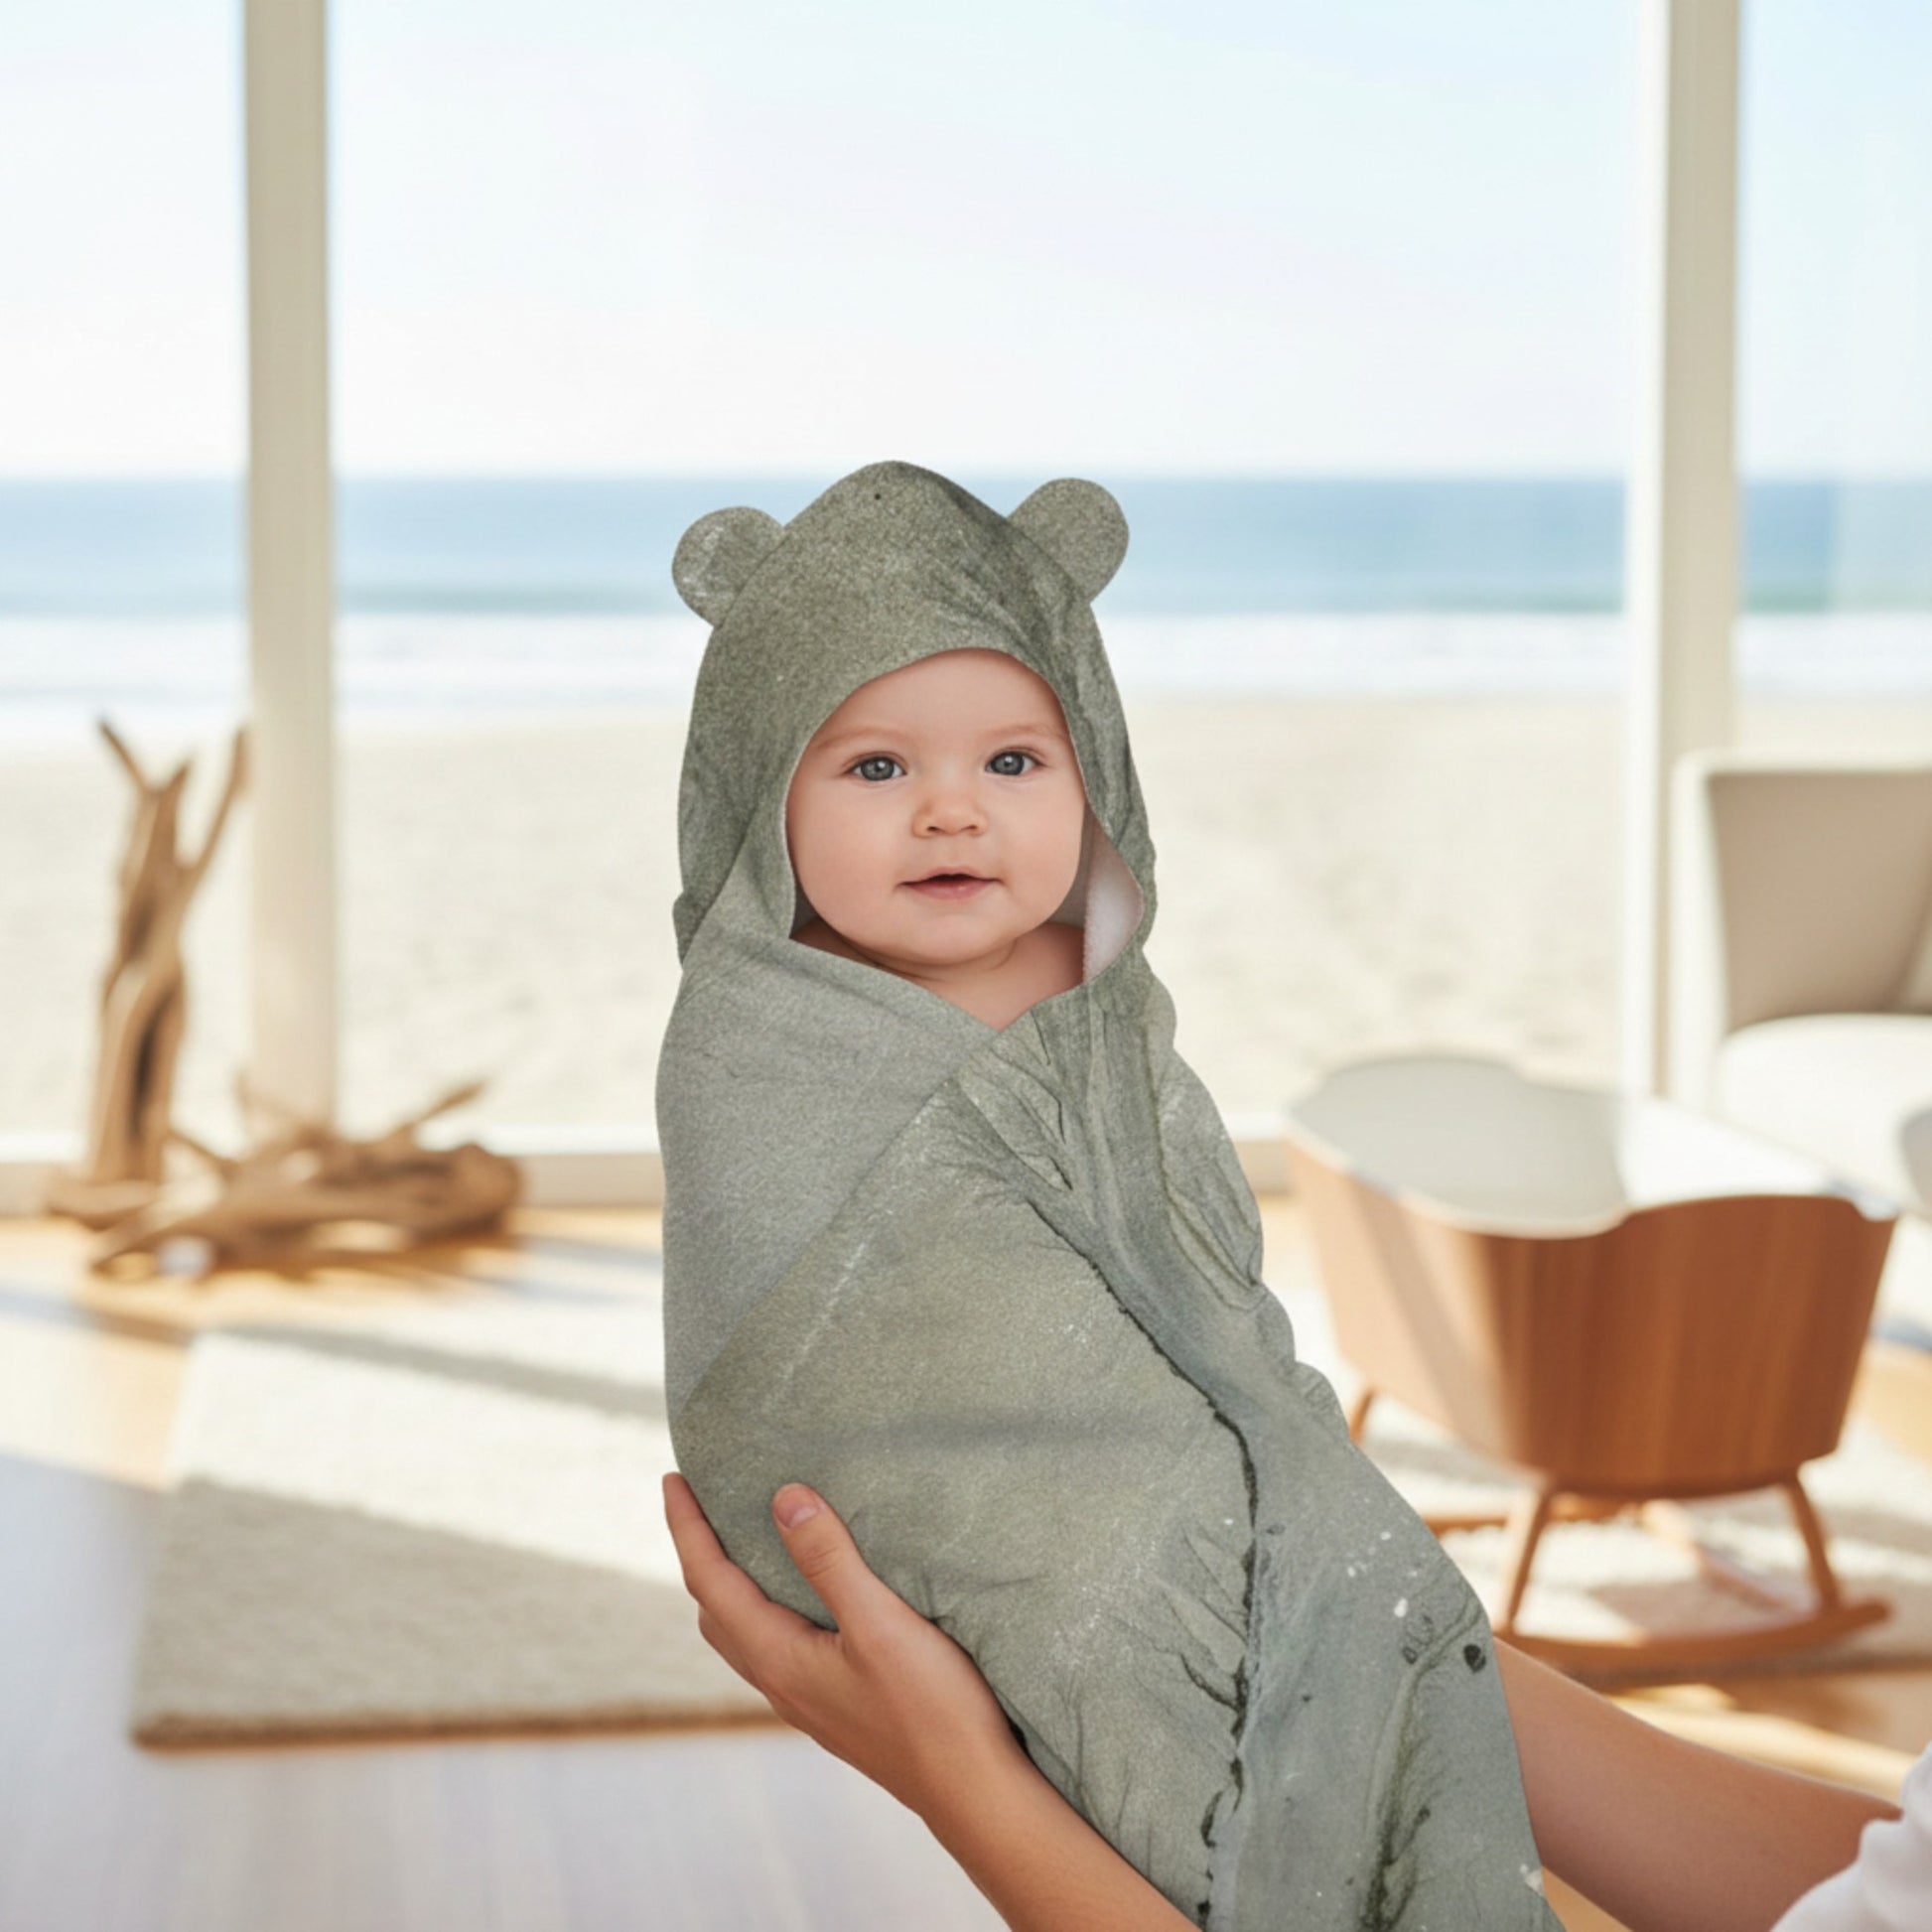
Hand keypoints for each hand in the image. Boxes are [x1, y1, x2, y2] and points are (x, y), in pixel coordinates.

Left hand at [662, 1471, 1024, 1820]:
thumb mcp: (880, 1622)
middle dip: (701, 1553)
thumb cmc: (931, 1710)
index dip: (687, 1527)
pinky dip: (767, 1606)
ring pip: (744, 1633)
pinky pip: (777, 1646)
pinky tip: (804, 1595)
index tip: (672, 1478)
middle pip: (716, 1609)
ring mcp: (806, 1701)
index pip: (710, 1581)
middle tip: (703, 1502)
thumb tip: (784, 1498)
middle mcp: (780, 1683)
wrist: (972, 1791)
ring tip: (746, 1539)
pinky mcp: (834, 1706)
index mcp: (779, 1658)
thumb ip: (829, 1560)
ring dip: (732, 1583)